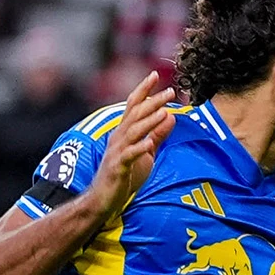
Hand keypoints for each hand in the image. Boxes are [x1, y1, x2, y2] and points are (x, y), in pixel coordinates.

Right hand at [80, 76, 177, 234]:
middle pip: (136, 114)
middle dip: (153, 102)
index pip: (133, 106)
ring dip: (149, 121)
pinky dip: (139, 148)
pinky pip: (129, 156)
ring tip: (164, 112)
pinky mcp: (118, 167)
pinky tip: (150, 144)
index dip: (144, 90)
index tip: (154, 74)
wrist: (103, 200)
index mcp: (124, 132)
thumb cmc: (124, 176)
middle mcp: (118, 137)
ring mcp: (117, 152)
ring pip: (133, 131)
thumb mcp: (146, 154)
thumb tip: (172, 116)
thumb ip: (157, 135)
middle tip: (171, 91)